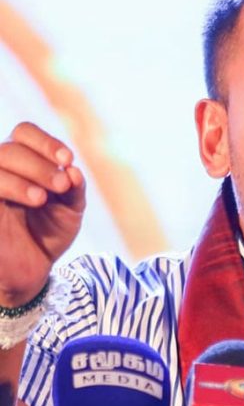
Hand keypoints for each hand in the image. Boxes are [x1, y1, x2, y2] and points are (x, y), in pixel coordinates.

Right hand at [0, 122, 85, 305]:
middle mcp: (1, 171)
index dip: (45, 142)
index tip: (68, 159)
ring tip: (44, 198)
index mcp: (24, 163)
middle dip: (40, 164)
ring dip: (25, 175)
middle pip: (10, 148)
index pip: (25, 133)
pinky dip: (11, 185)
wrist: (31, 271)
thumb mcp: (70, 210)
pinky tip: (34, 199)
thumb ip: (74, 189)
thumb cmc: (49, 234)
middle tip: (61, 185)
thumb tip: (73, 169)